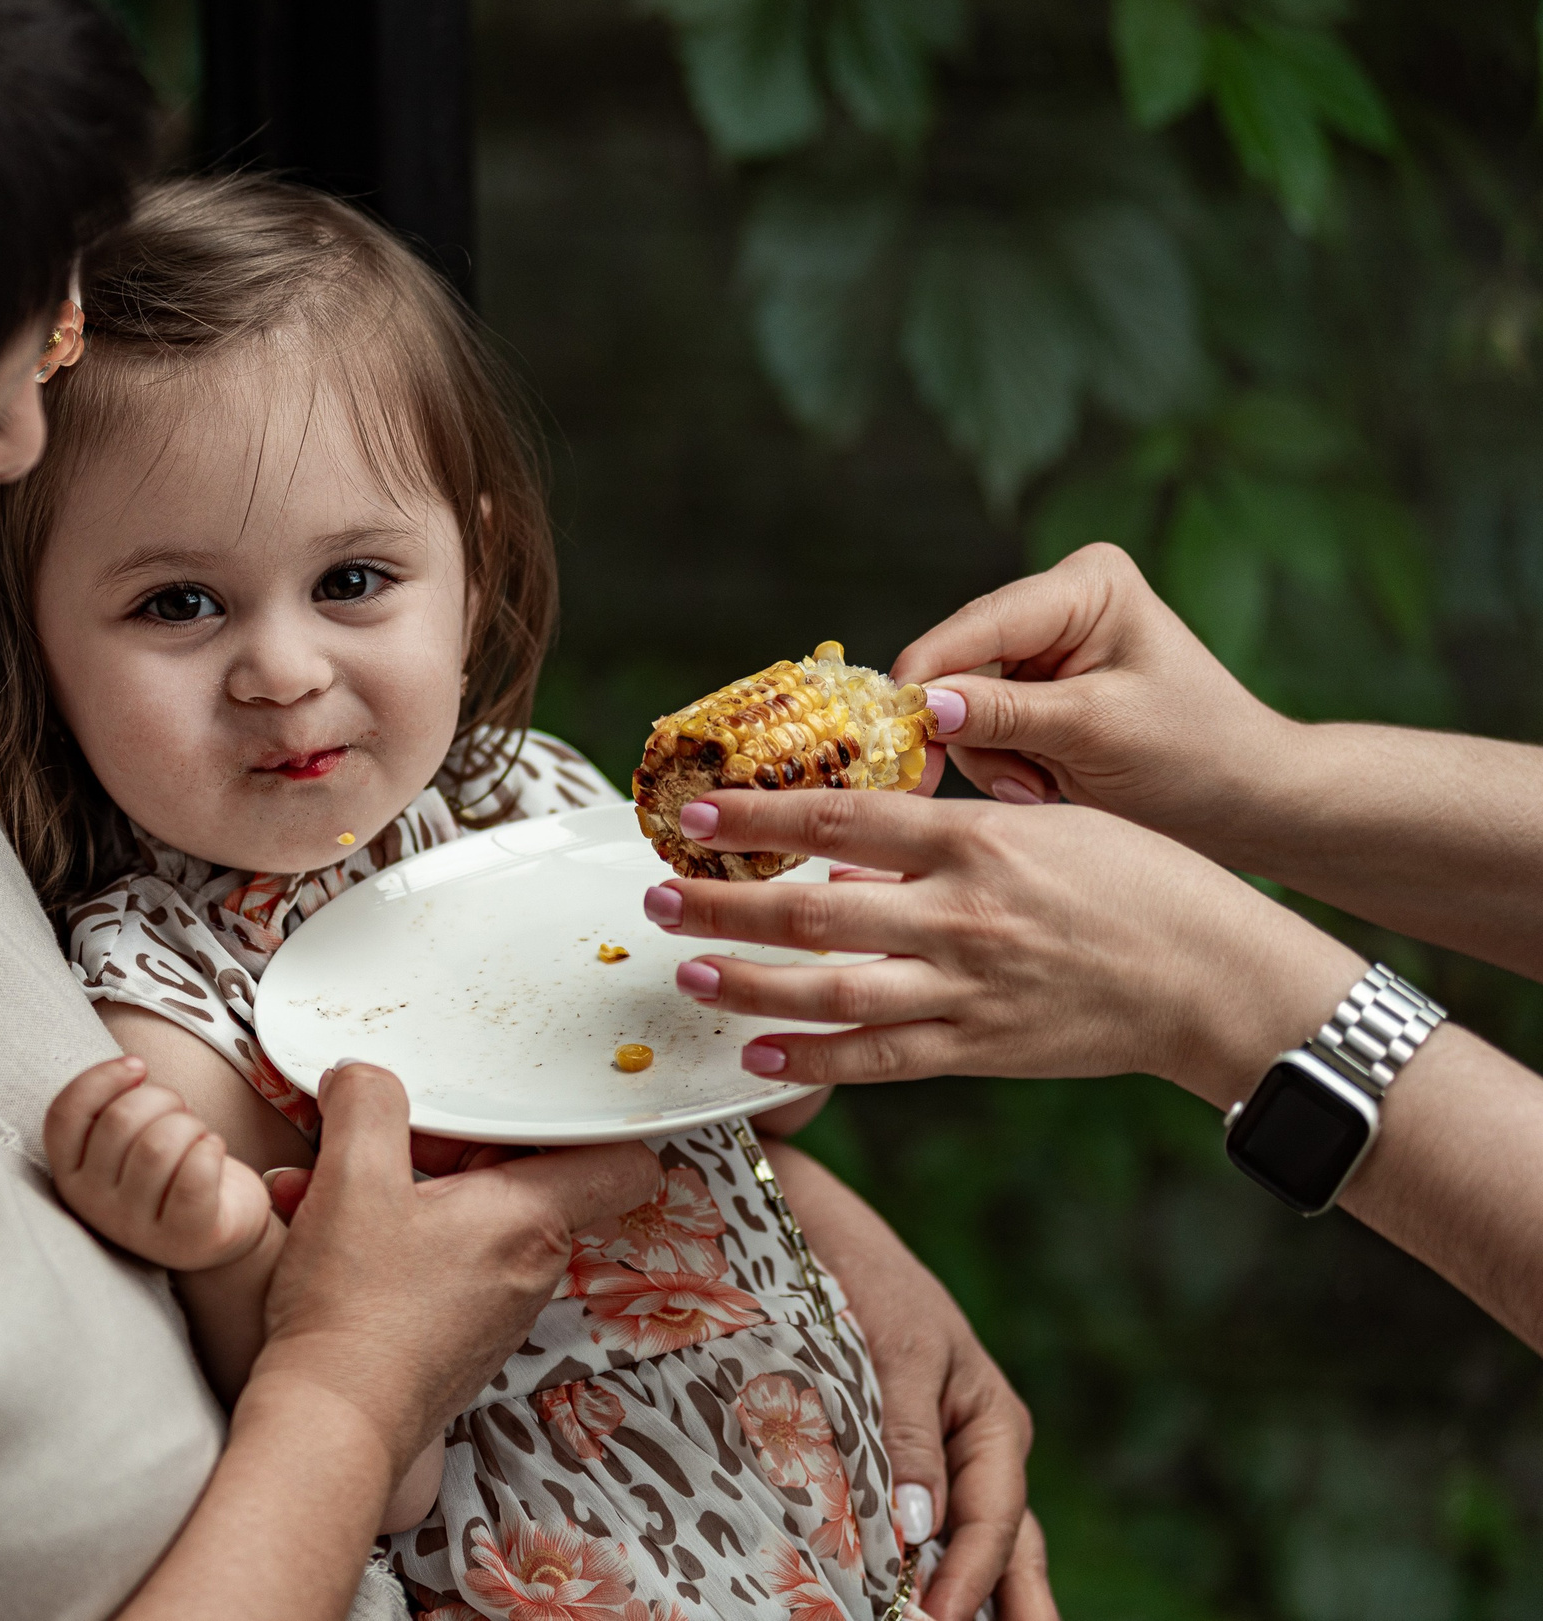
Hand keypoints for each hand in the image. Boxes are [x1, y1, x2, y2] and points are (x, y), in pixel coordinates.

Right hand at [44, 1057, 273, 1271]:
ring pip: (158, 1146)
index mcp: (71, 1174)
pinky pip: (195, 1176)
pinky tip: (212, 1152)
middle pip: (119, 1121)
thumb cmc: (172, 1168)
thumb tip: (132, 1069)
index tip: (138, 1066)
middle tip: (179, 1112)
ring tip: (197, 1137)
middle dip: (161, 1098)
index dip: (100, 1079)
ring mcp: (134, 1228)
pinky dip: (211, 1149)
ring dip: (190, 1125)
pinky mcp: (181, 1238)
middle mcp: (93, 1205)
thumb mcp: (128, 1139)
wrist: (223, 1221)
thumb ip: (112, 1107)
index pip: (65, 1116)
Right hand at [248, 1063, 660, 1470]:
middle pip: (526, 1177)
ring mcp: (498, 1310)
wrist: (331, 1421)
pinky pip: (444, 1263)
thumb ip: (368, 1104)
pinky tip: (332, 1237)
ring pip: (474, 1220)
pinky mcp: (460, 1337)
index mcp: (531, 1220)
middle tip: (397, 1140)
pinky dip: (396, 1239)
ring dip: (410, 1192)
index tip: (530, 1104)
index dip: (590, 1122)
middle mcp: (531, 1268)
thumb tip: (365, 1080)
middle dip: (456, 1146)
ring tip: (339, 1188)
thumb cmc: (357, 1312)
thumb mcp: (354, 1177)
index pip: (625, 1162)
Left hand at [643, 790, 1362, 1107]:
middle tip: (656, 897)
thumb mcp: (1045, 824)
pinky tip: (759, 1055)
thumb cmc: (1139, 883)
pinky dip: (816, 1059)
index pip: (843, 817)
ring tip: (685, 974)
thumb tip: (850, 833)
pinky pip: (882, 1059)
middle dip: (723, 905)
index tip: (696, 813)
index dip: (760, 816)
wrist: (1216, 976)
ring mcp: (970, 987)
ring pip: (833, 990)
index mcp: (977, 841)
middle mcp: (964, 914)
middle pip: (815, 907)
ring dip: (748, 985)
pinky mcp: (982, 1046)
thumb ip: (949, 831)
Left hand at [767, 1145, 1054, 1620]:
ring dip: (980, 1596)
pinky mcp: (905, 1455)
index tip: (936, 1619)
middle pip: (1010, 1545)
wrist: (822, 1231)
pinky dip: (935, 1565)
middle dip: (1012, 1607)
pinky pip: (932, 1522)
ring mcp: (948, 1455)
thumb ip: (909, 1439)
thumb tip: (916, 1528)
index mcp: (993, 1422)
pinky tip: (922, 1599)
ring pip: (977, 1541)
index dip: (969, 1577)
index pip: (993, 1520)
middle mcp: (981, 1447)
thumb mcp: (895, 1351)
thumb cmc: (866, 1280)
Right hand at [891, 542, 1289, 840]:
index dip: (928, 678)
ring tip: (1040, 791)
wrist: (1246, 800)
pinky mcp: (1038, 692)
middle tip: (997, 785)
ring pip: (962, 702)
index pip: (977, 625)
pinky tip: (1043, 788)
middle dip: (969, 730)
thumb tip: (922, 708)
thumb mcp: (1094, 732)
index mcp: (1085, 585)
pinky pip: (980, 726)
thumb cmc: (1195, 754)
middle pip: (959, 663)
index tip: (893, 735)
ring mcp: (1045, 648)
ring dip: (988, 756)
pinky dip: (1000, 763)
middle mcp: (1058, 604)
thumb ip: (1002, 716)